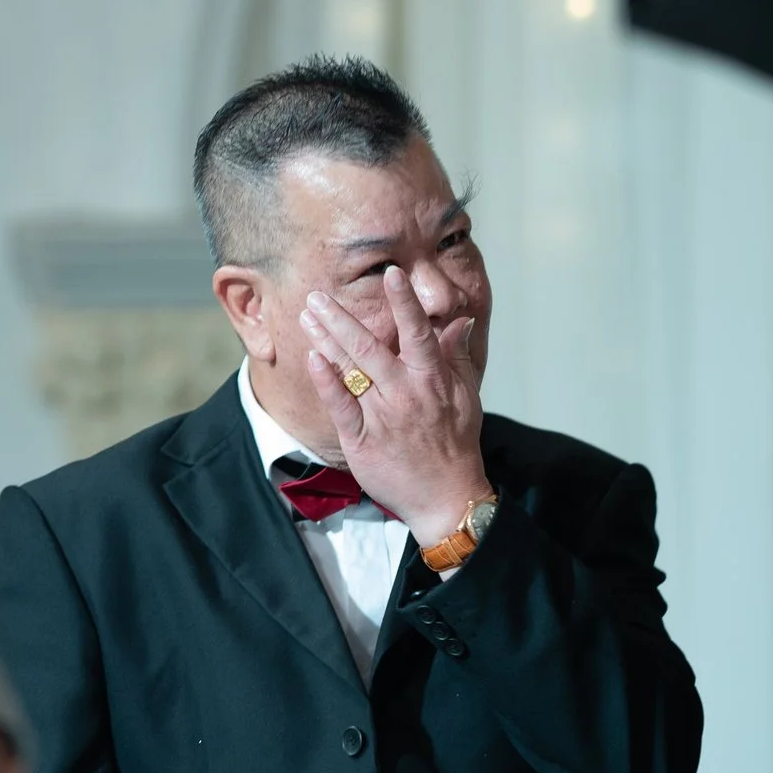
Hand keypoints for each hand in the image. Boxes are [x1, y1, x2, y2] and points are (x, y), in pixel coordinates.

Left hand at [300, 266, 491, 546]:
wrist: (445, 499)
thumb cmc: (456, 445)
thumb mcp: (466, 397)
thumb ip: (456, 356)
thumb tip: (459, 320)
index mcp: (433, 380)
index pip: (418, 333)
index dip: (405, 303)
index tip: (392, 273)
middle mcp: (406, 394)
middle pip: (370, 347)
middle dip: (341, 318)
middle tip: (317, 295)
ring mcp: (382, 417)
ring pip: (351, 370)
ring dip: (326, 340)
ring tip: (306, 316)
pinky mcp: (361, 440)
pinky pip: (340, 405)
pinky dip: (327, 381)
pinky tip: (313, 358)